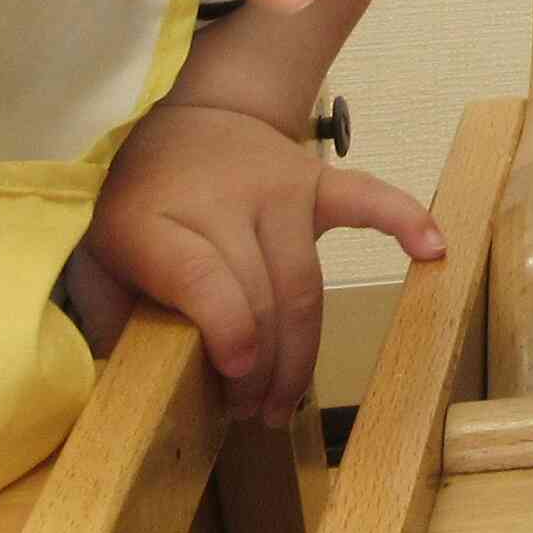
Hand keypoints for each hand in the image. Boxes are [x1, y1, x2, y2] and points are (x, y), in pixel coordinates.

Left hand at [79, 99, 446, 421]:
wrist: (200, 116)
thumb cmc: (145, 202)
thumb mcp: (98, 256)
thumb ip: (108, 317)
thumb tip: (122, 391)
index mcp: (157, 220)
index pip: (204, 278)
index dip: (226, 331)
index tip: (234, 377)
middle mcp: (223, 201)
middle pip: (261, 295)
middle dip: (261, 369)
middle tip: (250, 415)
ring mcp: (279, 189)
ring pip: (305, 282)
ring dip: (302, 353)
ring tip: (286, 405)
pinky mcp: (319, 183)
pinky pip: (367, 200)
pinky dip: (403, 221)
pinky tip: (434, 251)